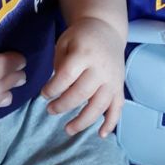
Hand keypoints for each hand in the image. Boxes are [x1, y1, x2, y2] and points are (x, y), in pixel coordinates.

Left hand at [41, 17, 124, 137]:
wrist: (107, 29)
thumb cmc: (81, 37)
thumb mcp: (65, 42)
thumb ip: (60, 64)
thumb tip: (57, 90)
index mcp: (84, 53)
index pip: (66, 76)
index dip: (52, 89)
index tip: (44, 94)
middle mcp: (101, 67)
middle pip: (81, 93)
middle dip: (63, 106)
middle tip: (50, 110)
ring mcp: (113, 79)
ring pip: (99, 105)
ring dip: (83, 121)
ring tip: (68, 129)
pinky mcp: (119, 86)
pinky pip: (118, 107)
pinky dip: (111, 123)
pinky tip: (101, 135)